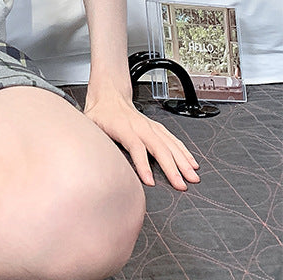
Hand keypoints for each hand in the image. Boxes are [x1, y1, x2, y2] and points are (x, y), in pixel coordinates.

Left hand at [84, 84, 200, 190]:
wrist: (109, 95)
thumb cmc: (99, 114)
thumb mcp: (90, 126)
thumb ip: (93, 141)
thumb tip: (94, 160)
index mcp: (122, 126)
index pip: (135, 146)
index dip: (143, 165)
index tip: (150, 182)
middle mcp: (139, 125)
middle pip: (158, 147)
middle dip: (172, 167)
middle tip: (181, 185)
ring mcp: (150, 125)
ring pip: (169, 143)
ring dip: (183, 161)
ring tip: (192, 177)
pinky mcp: (156, 127)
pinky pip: (173, 139)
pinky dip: (184, 151)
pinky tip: (192, 163)